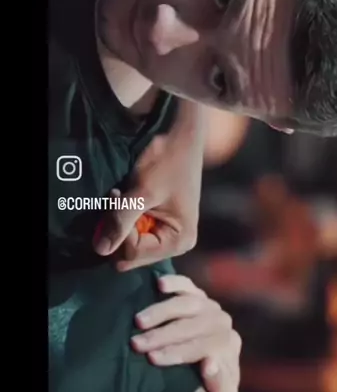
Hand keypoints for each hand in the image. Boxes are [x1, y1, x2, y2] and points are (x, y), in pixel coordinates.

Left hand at [93, 102, 203, 269]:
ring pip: (129, 242)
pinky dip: (125, 215)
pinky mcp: (158, 222)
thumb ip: (122, 220)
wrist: (182, 137)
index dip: (119, 231)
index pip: (133, 254)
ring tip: (122, 194)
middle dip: (118, 229)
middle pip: (131, 254)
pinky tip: (126, 196)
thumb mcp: (144, 191)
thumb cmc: (169, 162)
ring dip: (120, 220)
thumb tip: (100, 250)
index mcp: (178, 242)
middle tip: (118, 197)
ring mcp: (166, 233)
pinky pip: (134, 230)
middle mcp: (174, 244)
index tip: (117, 199)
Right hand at [131, 274, 241, 391]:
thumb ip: (220, 386)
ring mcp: (210, 306)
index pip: (205, 347)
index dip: (178, 352)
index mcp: (229, 346)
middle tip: (137, 344)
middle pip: (193, 325)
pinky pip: (187, 284)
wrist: (207, 376)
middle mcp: (222, 323)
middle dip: (163, 335)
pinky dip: (174, 282)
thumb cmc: (209, 390)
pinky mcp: (198, 295)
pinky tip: (159, 283)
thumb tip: (209, 362)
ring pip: (188, 303)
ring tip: (138, 322)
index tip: (153, 359)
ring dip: (161, 312)